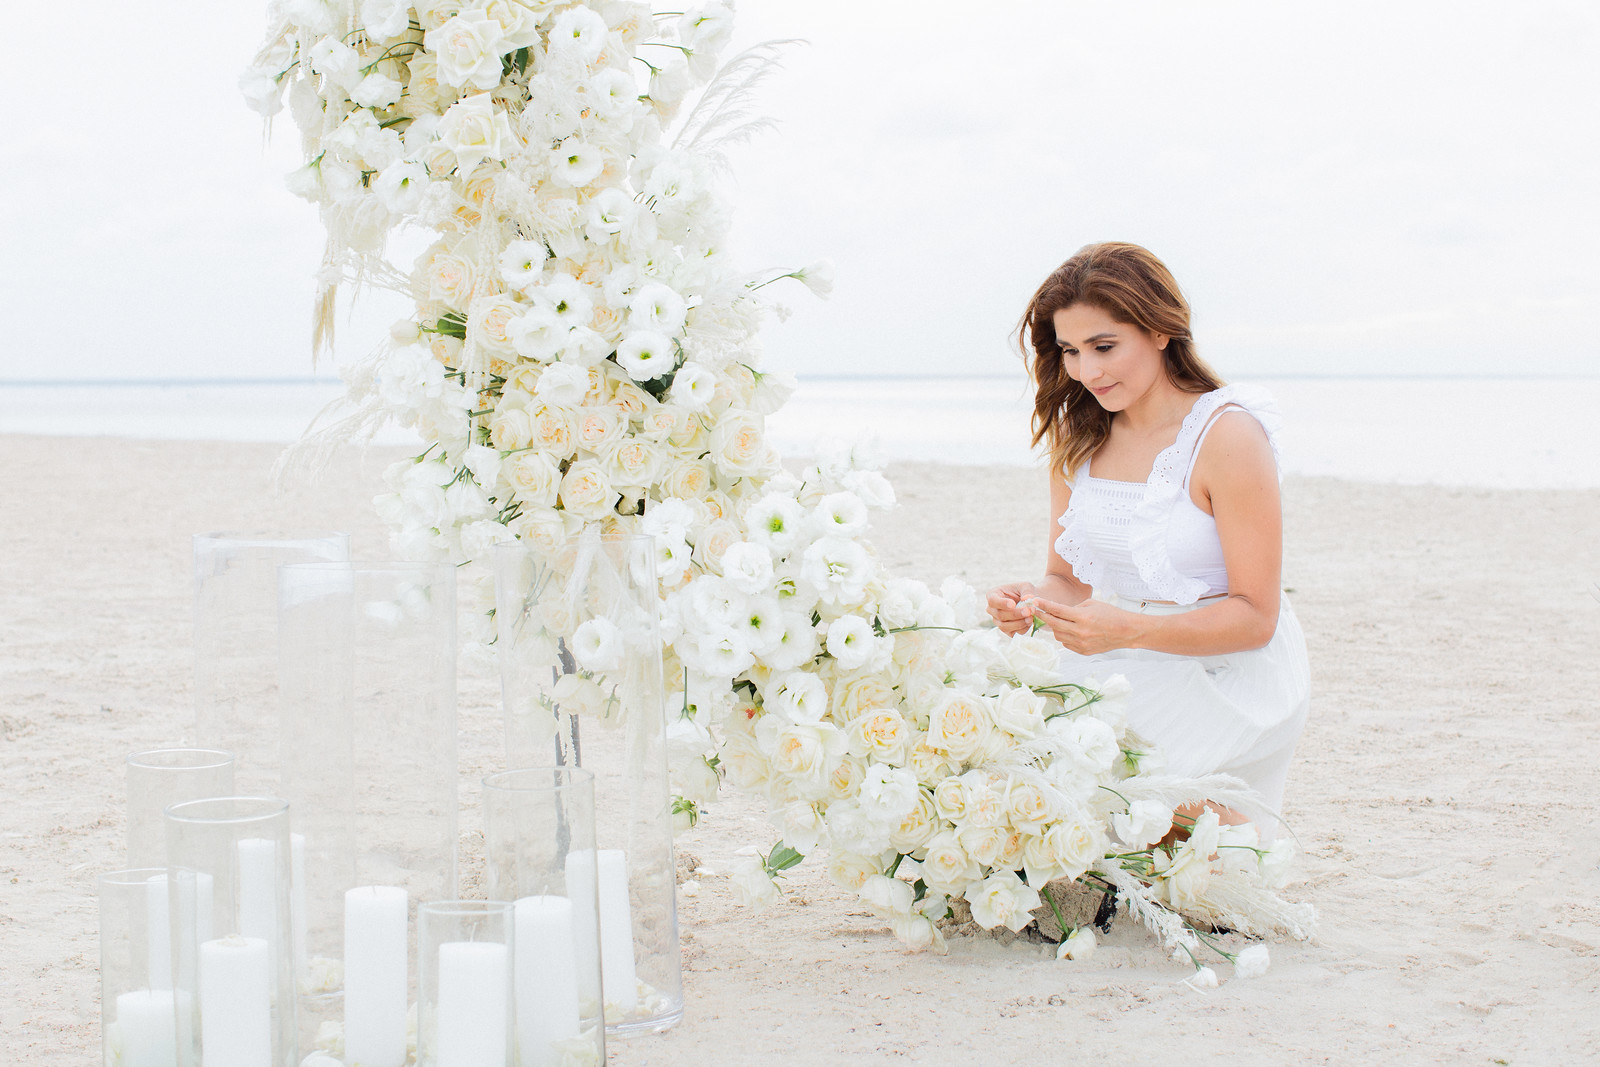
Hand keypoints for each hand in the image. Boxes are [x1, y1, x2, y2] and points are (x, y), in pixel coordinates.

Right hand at [985, 581, 1037, 635]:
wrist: (1029, 603)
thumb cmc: (1024, 592)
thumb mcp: (1026, 586)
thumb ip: (1027, 592)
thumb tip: (1027, 599)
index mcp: (993, 595)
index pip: (992, 601)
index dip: (1002, 603)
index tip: (1013, 604)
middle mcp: (992, 609)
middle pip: (999, 615)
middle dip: (1015, 614)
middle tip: (1028, 611)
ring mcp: (997, 621)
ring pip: (1004, 626)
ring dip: (1019, 623)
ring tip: (1031, 618)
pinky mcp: (1006, 630)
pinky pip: (1012, 633)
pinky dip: (1022, 629)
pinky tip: (1030, 622)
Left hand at [1022, 596, 1140, 654]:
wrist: (1126, 632)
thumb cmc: (1110, 614)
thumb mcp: (1091, 604)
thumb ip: (1073, 608)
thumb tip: (1057, 612)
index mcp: (1083, 617)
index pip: (1057, 610)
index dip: (1044, 605)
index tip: (1034, 602)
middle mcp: (1081, 632)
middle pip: (1054, 625)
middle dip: (1044, 617)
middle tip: (1037, 611)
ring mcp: (1082, 643)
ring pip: (1058, 636)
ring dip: (1055, 627)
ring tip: (1058, 621)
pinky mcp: (1083, 651)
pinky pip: (1066, 643)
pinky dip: (1064, 636)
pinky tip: (1069, 630)